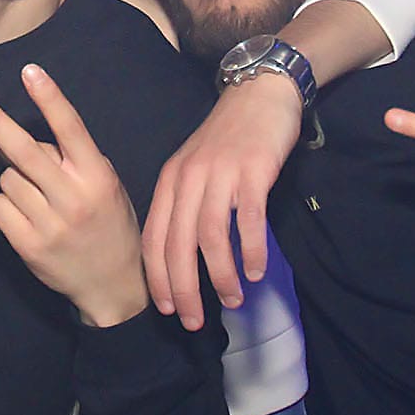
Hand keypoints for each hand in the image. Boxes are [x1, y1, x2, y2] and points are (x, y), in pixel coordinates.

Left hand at [0, 64, 148, 327]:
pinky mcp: (28, 245)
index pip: (71, 129)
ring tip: (41, 201)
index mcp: (97, 177)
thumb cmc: (108, 224)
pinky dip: (6, 206)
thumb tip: (28, 137)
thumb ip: (74, 161)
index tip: (29, 71)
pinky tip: (28, 219)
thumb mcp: (106, 186)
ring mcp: (49, 224)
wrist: (113, 285)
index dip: (49, 98)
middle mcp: (73, 198)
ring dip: (15, 180)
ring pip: (8, 177)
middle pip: (24, 150)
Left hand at [141, 75, 301, 329]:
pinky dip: (251, 250)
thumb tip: (183, 257)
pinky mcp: (253, 171)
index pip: (154, 237)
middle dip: (184, 288)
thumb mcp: (193, 169)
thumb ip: (185, 206)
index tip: (166, 310)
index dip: (157, 277)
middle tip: (193, 322)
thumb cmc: (228, 138)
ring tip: (231, 300)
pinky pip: (249, 219)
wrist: (260, 92)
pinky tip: (256, 271)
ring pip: (210, 236)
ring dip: (219, 275)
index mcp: (170, 181)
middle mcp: (189, 179)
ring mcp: (220, 174)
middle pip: (177, 244)